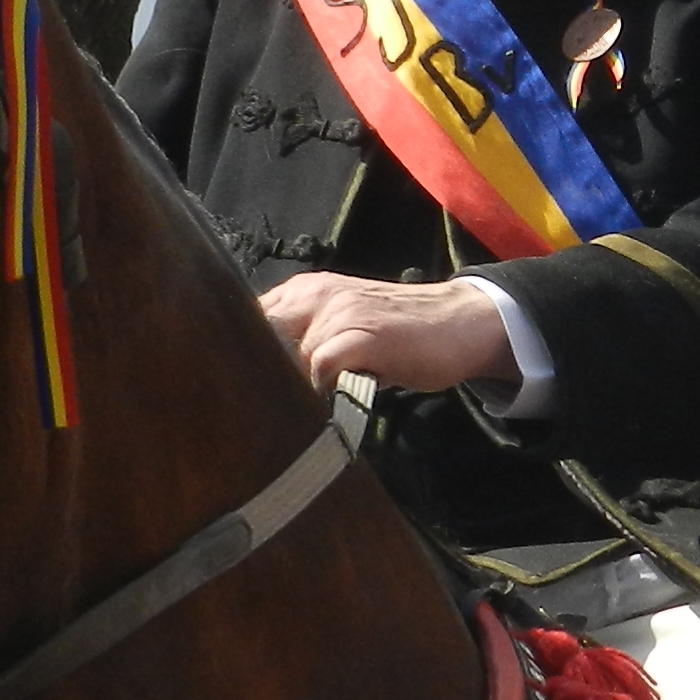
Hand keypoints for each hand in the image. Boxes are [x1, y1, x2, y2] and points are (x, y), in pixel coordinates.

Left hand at [259, 273, 516, 395]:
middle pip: (259, 336)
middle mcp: (315, 294)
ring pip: (286, 354)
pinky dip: (320, 388)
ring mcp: (340, 311)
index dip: (240, 357)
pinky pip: (320, 364)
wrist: (461, 322)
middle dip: (258, 373)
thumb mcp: (344, 329)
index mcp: (304, 290)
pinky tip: (332, 401)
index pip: (247, 321)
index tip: (238, 390)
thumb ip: (306, 344)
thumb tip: (264, 380)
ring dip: (291, 386)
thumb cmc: (401, 335)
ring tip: (303, 408)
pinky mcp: (364, 334)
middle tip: (264, 407)